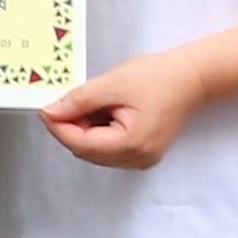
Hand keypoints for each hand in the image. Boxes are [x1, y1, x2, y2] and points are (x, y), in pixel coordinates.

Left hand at [35, 46, 209, 174]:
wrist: (192, 78)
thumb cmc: (161, 78)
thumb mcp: (113, 84)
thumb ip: (79, 100)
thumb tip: (52, 113)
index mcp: (131, 144)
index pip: (81, 144)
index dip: (59, 127)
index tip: (45, 110)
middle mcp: (137, 159)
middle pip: (86, 150)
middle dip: (73, 127)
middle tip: (72, 99)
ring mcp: (140, 159)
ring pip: (96, 150)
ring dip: (87, 128)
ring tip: (100, 101)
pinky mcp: (142, 153)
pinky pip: (109, 148)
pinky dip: (100, 131)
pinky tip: (109, 110)